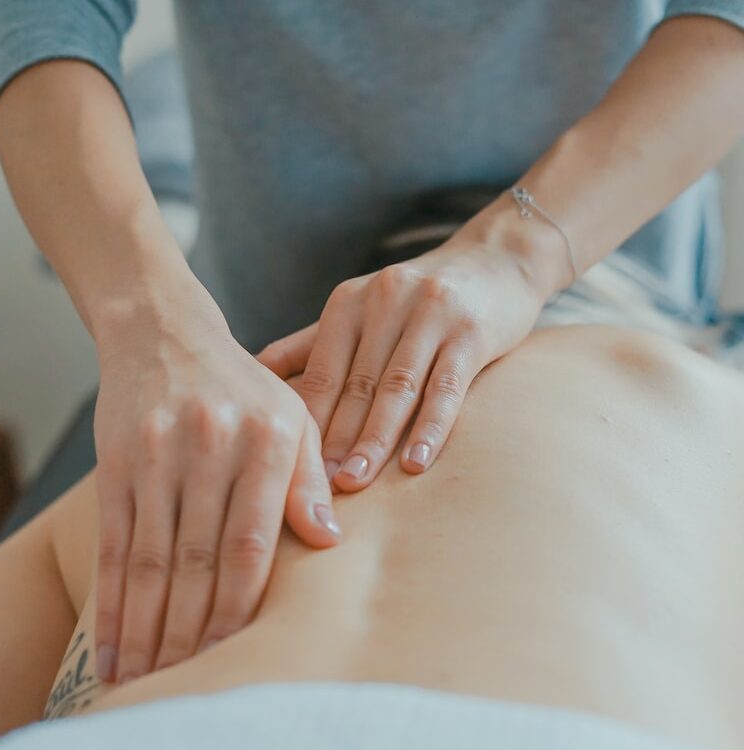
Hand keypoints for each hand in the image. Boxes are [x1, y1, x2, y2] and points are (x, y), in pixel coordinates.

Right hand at [92, 277, 341, 683]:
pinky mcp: (116, 459)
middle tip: (186, 682)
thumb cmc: (242, 386)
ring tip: (145, 676)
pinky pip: (113, 541)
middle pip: (199, 559)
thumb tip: (328, 542)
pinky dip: (111, 598)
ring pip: (151, 558)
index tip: (236, 653)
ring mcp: (158, 452)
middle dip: (191, 630)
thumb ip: (309, 479)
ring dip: (147, 626)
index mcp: (267, 439)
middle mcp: (212, 445)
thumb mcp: (292, 416)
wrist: (165, 333)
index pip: (252, 542)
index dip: (241, 605)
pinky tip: (112, 640)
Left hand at [258, 206, 559, 491]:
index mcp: (349, 302)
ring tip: (356, 482)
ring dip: (375, 439)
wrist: (495, 260)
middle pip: (355, 384)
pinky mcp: (471, 331)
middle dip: (335, 440)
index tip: (290, 469)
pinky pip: (447, 386)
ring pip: (397, 388)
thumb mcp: (360, 308)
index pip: (321, 372)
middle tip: (317, 489)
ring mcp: (430, 314)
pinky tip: (416, 463)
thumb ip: (310, 343)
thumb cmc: (417, 298)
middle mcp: (385, 301)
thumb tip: (254, 373)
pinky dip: (430, 427)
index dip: (306, 422)